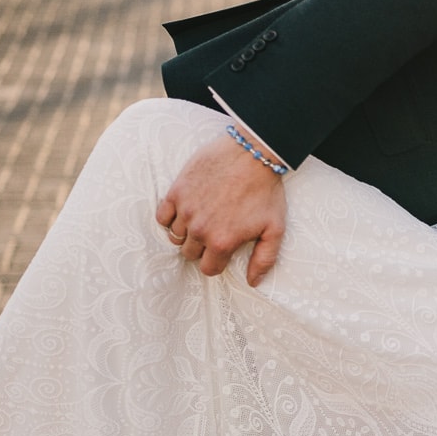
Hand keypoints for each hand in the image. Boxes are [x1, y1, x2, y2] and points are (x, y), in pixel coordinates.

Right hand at [156, 134, 286, 286]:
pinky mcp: (176, 191)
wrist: (252, 153)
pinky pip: (162, 217)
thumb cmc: (266, 190)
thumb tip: (252, 282)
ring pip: (175, 236)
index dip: (216, 261)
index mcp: (222, 242)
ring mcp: (186, 210)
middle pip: (190, 253)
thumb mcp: (274, 229)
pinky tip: (184, 210)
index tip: (222, 250)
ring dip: (186, 232)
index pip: (208, 269)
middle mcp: (200, 230)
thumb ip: (264, 259)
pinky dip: (170, 217)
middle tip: (214, 231)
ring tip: (201, 219)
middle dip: (201, 247)